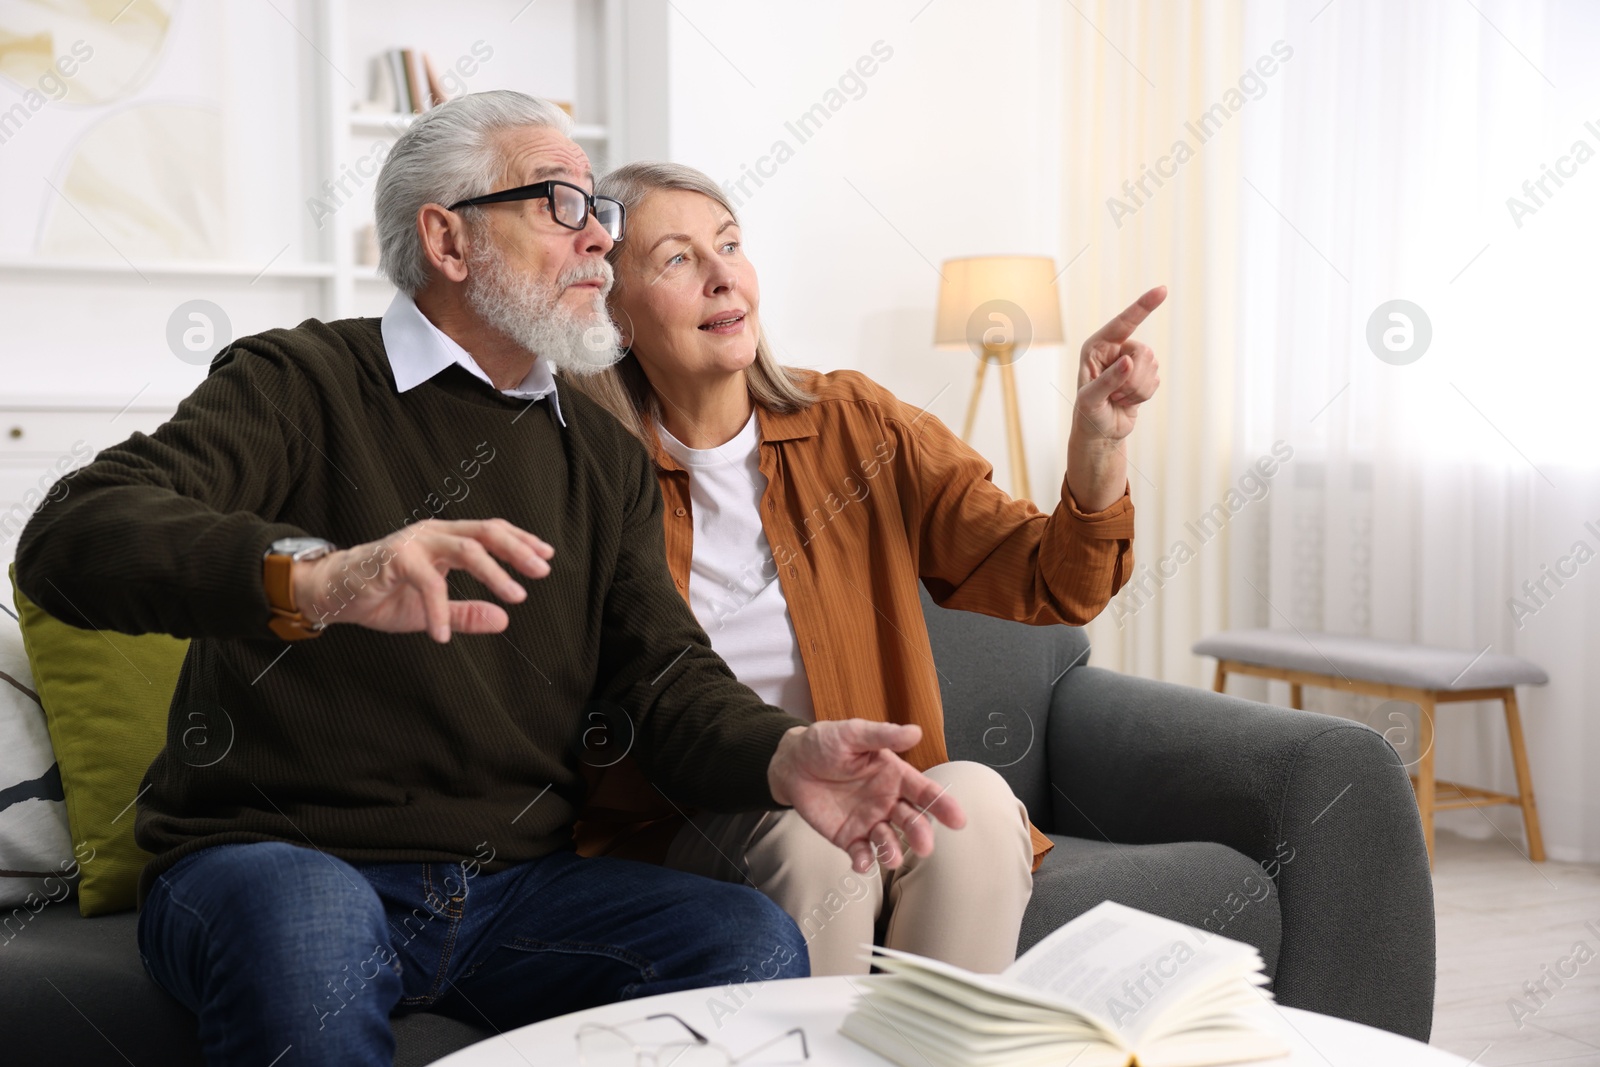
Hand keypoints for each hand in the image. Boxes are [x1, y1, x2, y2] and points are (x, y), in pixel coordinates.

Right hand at [293, 518, 553, 641]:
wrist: (333, 593)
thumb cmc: (383, 595)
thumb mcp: (433, 610)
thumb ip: (467, 614)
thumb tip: (505, 620)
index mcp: (446, 539)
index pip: (491, 532)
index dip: (521, 542)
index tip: (547, 556)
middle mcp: (435, 534)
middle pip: (486, 533)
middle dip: (518, 550)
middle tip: (543, 571)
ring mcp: (415, 542)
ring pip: (466, 549)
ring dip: (494, 574)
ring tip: (516, 598)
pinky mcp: (395, 558)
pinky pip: (427, 582)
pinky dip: (439, 610)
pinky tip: (442, 635)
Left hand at [767, 721, 966, 872]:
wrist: (791, 763)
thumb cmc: (825, 743)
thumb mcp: (852, 733)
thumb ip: (882, 735)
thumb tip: (915, 731)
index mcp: (894, 775)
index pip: (924, 792)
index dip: (943, 804)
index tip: (958, 820)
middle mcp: (887, 801)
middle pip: (911, 820)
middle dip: (920, 833)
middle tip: (924, 844)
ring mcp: (869, 821)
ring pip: (889, 841)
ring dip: (894, 850)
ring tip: (892, 857)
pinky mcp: (848, 837)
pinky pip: (861, 853)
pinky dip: (864, 861)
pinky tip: (862, 862)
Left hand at [1072, 285, 1165, 442]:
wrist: (1099, 432)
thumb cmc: (1088, 413)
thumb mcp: (1091, 399)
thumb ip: (1108, 380)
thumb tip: (1128, 361)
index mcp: (1097, 347)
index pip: (1123, 322)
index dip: (1143, 306)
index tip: (1162, 290)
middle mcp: (1115, 349)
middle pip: (1144, 352)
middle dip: (1133, 379)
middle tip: (1115, 395)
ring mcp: (1130, 361)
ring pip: (1152, 366)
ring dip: (1137, 390)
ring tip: (1118, 398)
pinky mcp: (1142, 375)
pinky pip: (1155, 380)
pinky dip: (1143, 395)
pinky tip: (1128, 400)